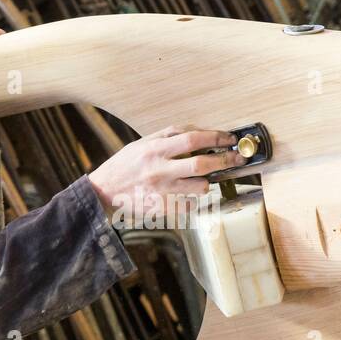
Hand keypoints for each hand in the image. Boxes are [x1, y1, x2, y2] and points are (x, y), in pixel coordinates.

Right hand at [88, 125, 244, 224]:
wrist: (103, 192)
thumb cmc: (124, 166)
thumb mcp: (141, 143)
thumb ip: (167, 136)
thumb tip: (196, 131)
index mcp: (154, 149)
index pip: (192, 139)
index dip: (216, 137)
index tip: (229, 138)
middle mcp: (160, 170)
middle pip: (202, 164)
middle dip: (225, 160)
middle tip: (237, 158)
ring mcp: (162, 191)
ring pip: (199, 188)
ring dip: (207, 183)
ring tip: (203, 180)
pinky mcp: (162, 209)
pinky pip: (189, 206)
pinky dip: (194, 201)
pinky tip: (188, 196)